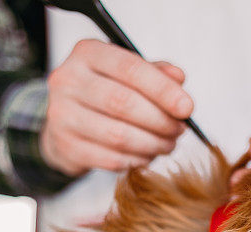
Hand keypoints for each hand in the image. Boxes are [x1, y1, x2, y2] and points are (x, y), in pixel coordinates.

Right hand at [40, 39, 193, 175]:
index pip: (130, 69)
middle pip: (123, 103)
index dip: (163, 90)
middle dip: (160, 120)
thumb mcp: (127, 73)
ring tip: (167, 144)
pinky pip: (110, 159)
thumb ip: (155, 72)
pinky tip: (147, 156)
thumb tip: (179, 79)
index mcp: (87, 53)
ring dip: (152, 144)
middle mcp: (68, 80)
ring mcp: (62, 114)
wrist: (66, 120)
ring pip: (118, 135)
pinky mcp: (65, 145)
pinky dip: (136, 160)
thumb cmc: (104, 92)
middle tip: (179, 130)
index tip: (188, 108)